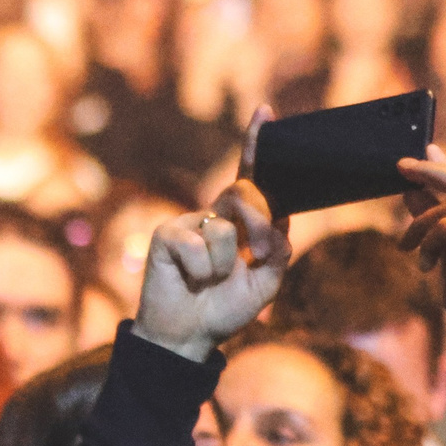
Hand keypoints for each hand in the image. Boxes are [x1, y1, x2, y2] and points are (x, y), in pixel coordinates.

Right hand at [136, 128, 289, 361]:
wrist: (190, 335)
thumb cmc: (226, 306)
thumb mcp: (267, 279)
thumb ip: (279, 248)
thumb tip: (279, 219)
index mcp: (243, 220)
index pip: (253, 177)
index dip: (257, 144)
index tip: (266, 110)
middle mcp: (217, 214)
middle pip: (247, 193)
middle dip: (259, 226)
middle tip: (254, 257)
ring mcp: (190, 222)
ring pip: (226, 227)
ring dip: (227, 262)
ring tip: (211, 279)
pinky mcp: (166, 234)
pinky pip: (199, 245)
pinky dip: (202, 271)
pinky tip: (191, 280)